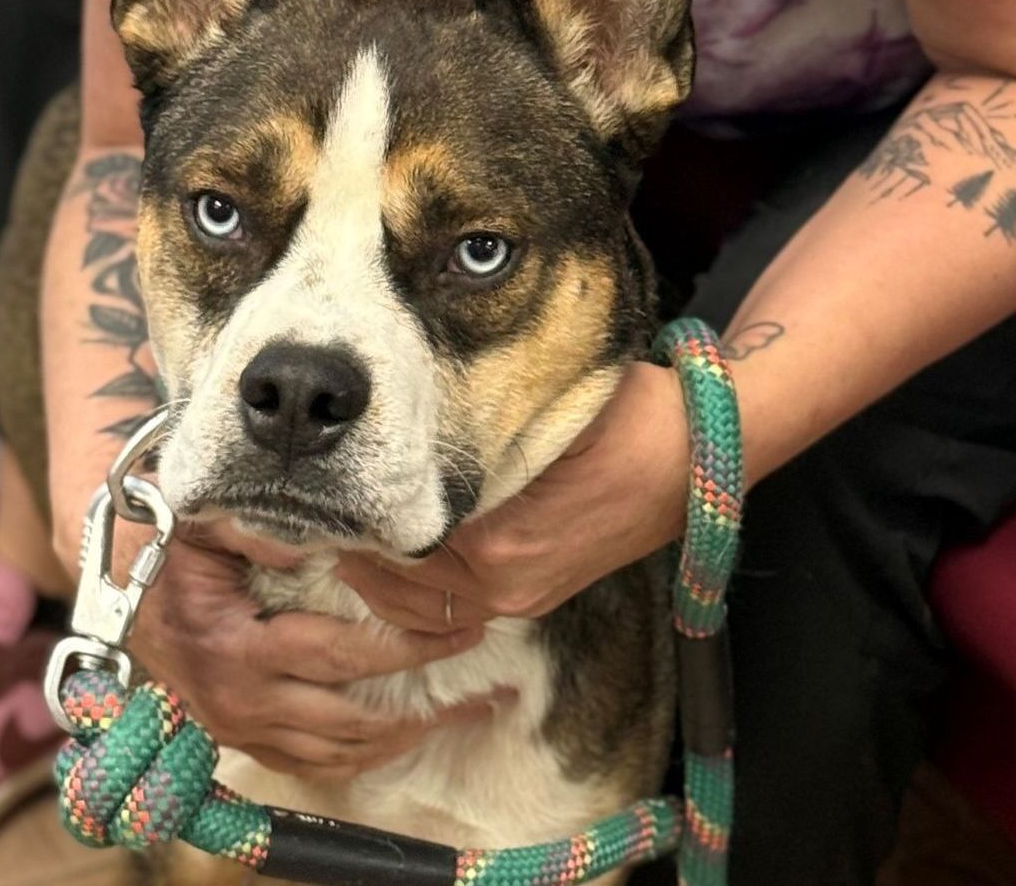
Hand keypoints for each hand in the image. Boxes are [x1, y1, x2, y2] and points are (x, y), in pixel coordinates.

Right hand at [49, 498, 502, 782]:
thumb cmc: (175, 561)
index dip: (404, 646)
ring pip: (339, 755)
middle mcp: (244, 703)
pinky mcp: (246, 746)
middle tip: (480, 680)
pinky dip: (364, 758)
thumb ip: (254, 529)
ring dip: (404, 739)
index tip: (458, 628)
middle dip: (423, 703)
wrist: (129, 611)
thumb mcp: (204, 528)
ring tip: (461, 714)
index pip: (339, 655)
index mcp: (239, 649)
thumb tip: (310, 536)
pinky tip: (404, 736)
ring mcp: (245, 732)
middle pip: (350, 717)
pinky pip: (315, 767)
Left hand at [335, 361, 689, 628]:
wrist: (700, 457)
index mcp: (499, 544)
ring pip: (421, 605)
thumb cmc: (627, 418)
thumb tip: (400, 420)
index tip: (319, 486)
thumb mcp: (543, 410)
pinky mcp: (537, 595)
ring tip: (349, 525)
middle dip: (358, 548)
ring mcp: (523, 596)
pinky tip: (400, 546)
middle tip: (316, 507)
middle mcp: (506, 584)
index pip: (395, 545)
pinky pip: (455, 604)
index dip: (354, 517)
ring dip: (383, 572)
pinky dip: (418, 585)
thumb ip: (474, 430)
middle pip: (397, 586)